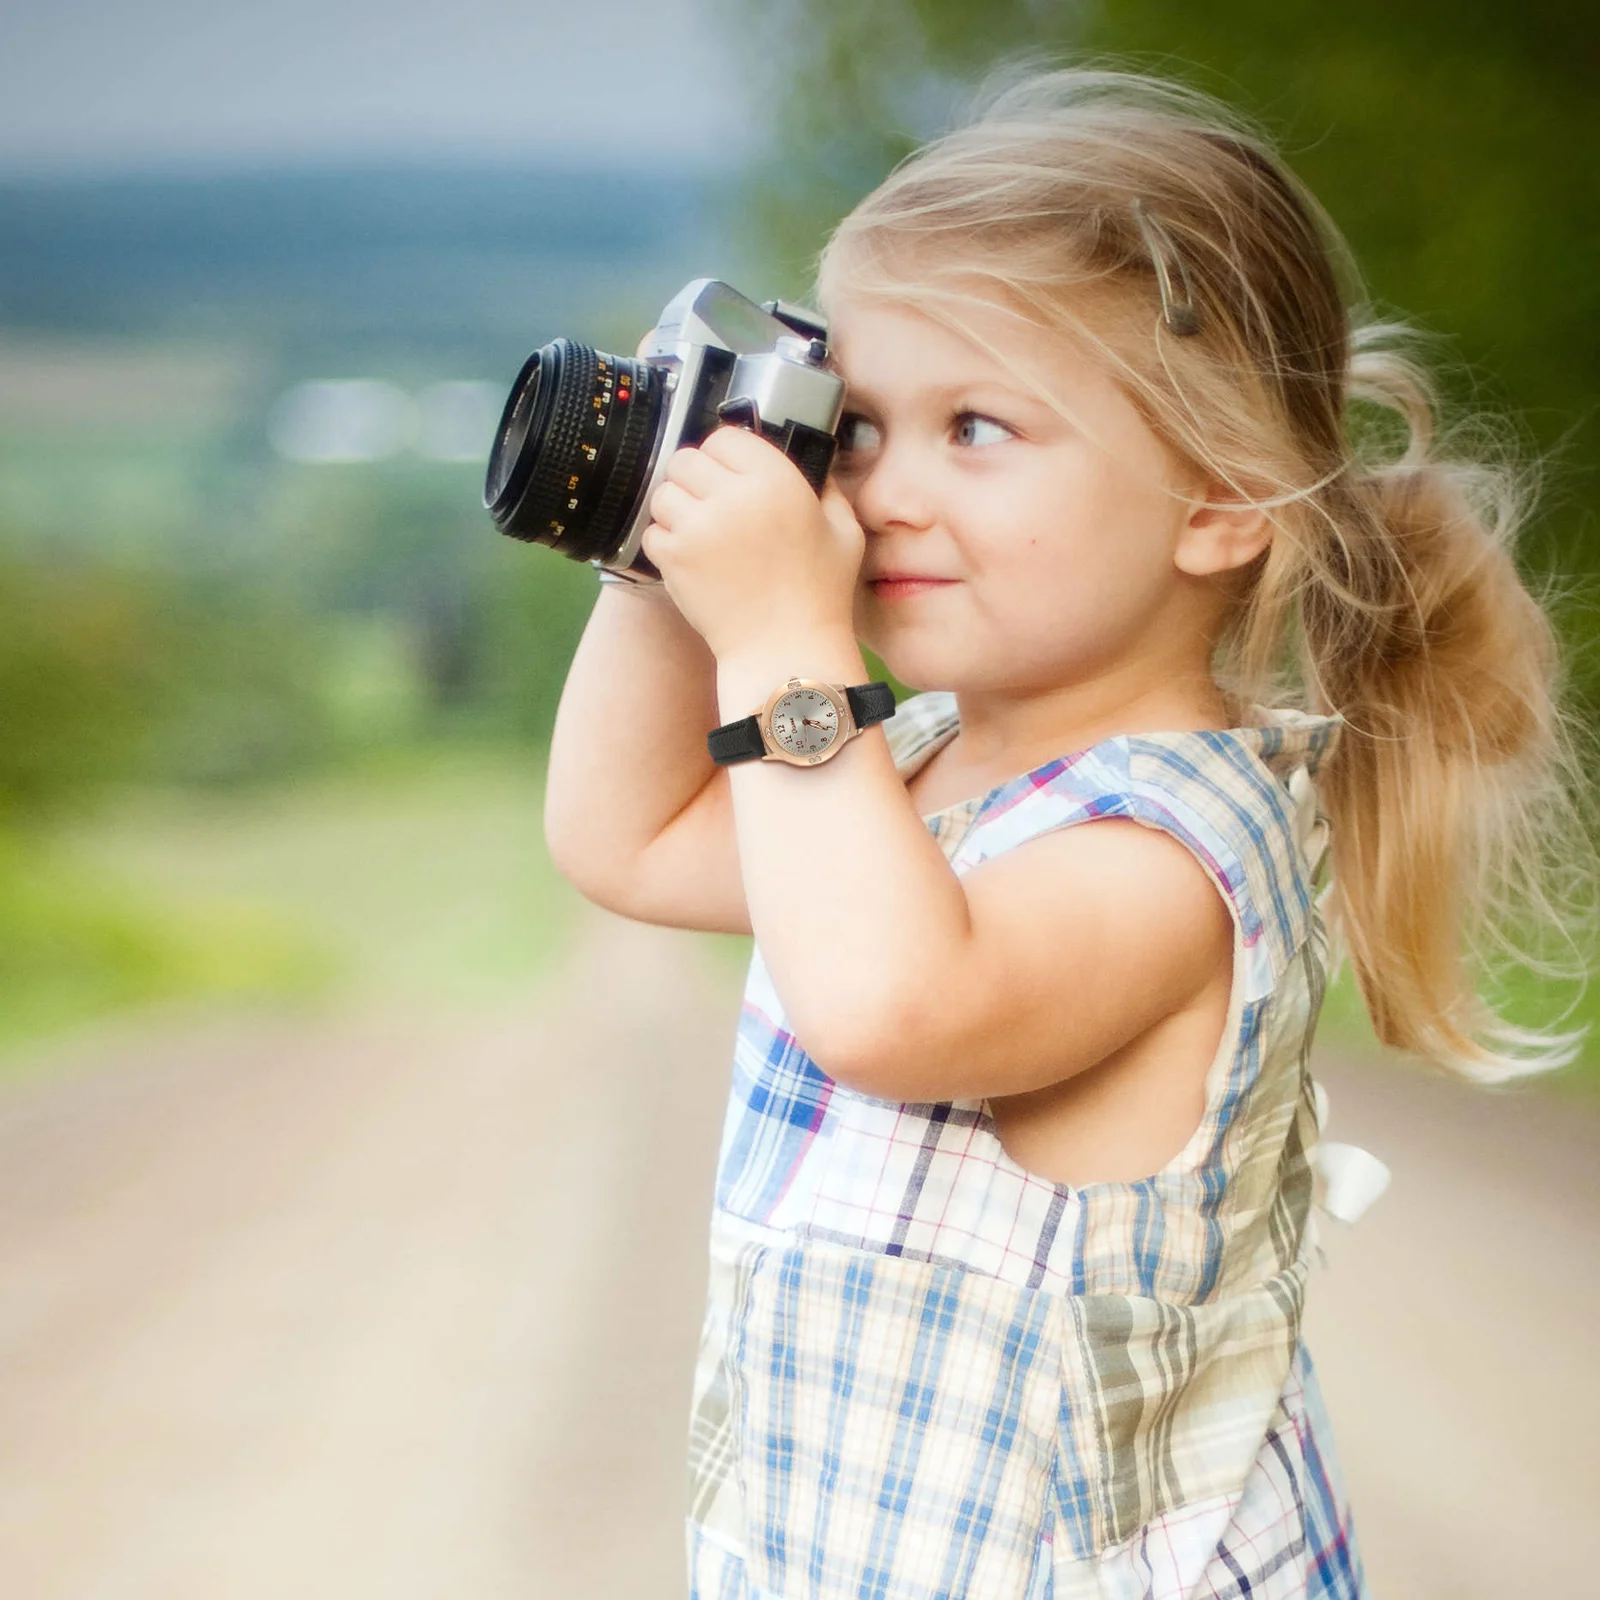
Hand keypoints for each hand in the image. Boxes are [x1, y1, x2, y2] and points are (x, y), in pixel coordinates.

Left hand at [639, 424, 863, 660]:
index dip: (726, 455)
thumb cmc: (819, 596)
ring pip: (664, 492)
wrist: (786, 650)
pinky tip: (692, 557)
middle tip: (710, 503)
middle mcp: (734, 497)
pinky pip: (653, 531)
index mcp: (776, 481)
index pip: (726, 437)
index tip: (731, 474)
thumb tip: (812, 464)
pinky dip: (666, 541)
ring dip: (677, 507)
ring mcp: (699, 527)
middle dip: (696, 478)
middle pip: (686, 459)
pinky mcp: (675, 558)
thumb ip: (826, 488)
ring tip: (699, 530)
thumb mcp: (844, 531)